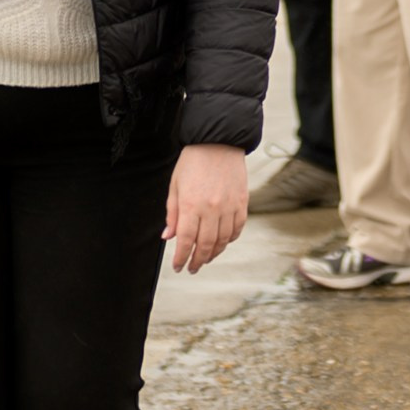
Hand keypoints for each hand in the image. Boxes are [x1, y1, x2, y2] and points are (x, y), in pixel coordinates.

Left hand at [164, 143, 247, 272]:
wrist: (218, 141)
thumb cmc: (193, 161)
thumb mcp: (175, 185)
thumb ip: (172, 213)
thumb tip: (168, 236)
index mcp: (191, 205)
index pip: (186, 241)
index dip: (181, 257)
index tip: (178, 267)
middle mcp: (211, 209)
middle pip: (205, 245)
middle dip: (197, 261)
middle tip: (192, 268)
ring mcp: (229, 206)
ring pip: (223, 240)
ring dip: (214, 253)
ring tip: (206, 258)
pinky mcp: (242, 202)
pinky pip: (237, 228)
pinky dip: (230, 239)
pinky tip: (222, 242)